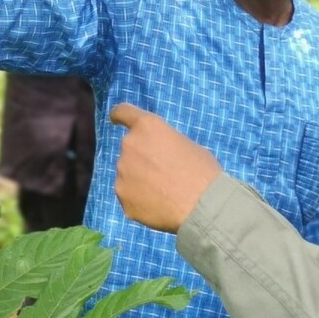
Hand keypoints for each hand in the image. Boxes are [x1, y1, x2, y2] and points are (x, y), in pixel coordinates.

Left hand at [110, 103, 221, 233]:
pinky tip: (158, 206)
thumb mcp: (186, 145)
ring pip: (127, 174)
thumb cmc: (202, 171)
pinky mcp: (122, 195)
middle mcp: (129, 144)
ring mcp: (122, 171)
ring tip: (163, 193)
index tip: (116, 119)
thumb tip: (159, 154)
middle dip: (140, 159)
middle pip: (129, 150)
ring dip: (139, 180)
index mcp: (147, 126)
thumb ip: (164, 144)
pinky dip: (139, 200)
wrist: (202, 206)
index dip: (119, 116)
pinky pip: (128, 195)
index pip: (123, 112)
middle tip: (162, 174)